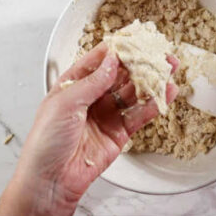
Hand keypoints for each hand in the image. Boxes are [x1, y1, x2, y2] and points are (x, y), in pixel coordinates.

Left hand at [0, 44, 178, 215]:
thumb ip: (92, 82)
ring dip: (150, 81)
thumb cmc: (45, 140)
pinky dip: (153, 105)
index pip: (97, 60)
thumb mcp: (66, 103)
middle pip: (119, 75)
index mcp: (71, 84)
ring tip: (169, 69)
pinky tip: (166, 94)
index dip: (117, 48)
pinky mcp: (117, 133)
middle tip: (159, 53)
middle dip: (139, 63)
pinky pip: (138, 115)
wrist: (50, 179)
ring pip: (132, 93)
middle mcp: (89, 97)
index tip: (135, 37)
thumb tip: (112, 59)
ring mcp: (104, 115)